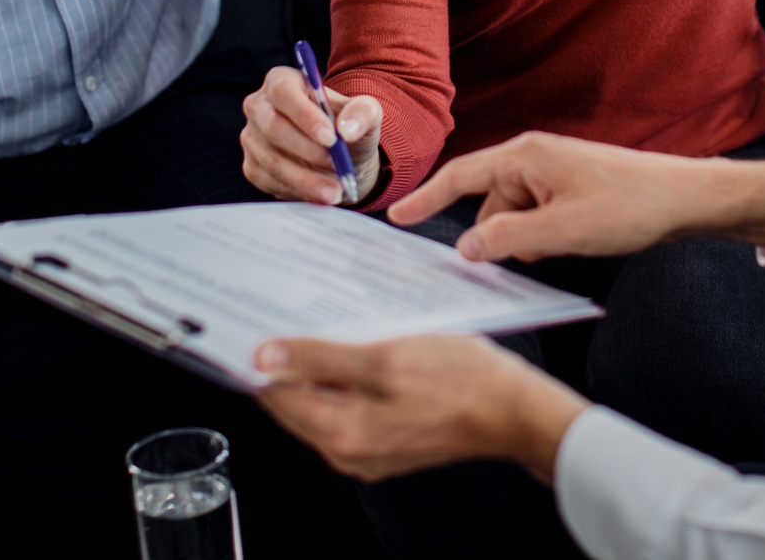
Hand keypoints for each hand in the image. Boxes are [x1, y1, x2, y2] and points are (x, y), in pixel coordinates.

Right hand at [241, 66, 381, 204]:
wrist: (340, 156)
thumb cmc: (346, 125)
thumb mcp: (365, 113)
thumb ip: (363, 112)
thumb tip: (347, 129)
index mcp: (282, 81)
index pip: (283, 91)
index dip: (304, 115)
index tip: (331, 138)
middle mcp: (259, 106)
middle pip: (272, 126)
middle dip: (307, 150)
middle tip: (337, 166)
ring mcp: (252, 137)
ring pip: (271, 159)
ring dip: (305, 178)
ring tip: (335, 190)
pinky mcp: (253, 166)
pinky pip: (269, 181)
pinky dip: (297, 190)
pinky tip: (319, 195)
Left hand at [253, 332, 588, 483]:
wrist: (514, 411)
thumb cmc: (461, 381)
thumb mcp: (386, 358)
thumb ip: (321, 360)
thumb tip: (263, 358)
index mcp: (341, 434)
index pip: (274, 395)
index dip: (258, 357)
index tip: (250, 322)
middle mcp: (348, 451)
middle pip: (295, 401)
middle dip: (287, 360)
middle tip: (283, 313)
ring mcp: (368, 450)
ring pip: (322, 403)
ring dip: (319, 366)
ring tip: (324, 324)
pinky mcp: (388, 441)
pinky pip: (350, 407)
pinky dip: (346, 379)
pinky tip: (359, 349)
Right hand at [391, 131, 764, 262]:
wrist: (685, 199)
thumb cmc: (629, 206)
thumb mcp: (562, 231)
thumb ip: (507, 240)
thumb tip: (466, 249)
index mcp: (525, 157)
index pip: (460, 176)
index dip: (426, 198)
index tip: (395, 216)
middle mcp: (535, 158)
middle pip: (488, 202)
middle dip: (498, 235)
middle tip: (526, 255)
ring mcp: (554, 173)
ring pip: (514, 215)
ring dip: (525, 240)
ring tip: (564, 247)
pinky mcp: (572, 189)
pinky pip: (538, 217)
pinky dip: (542, 236)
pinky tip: (570, 246)